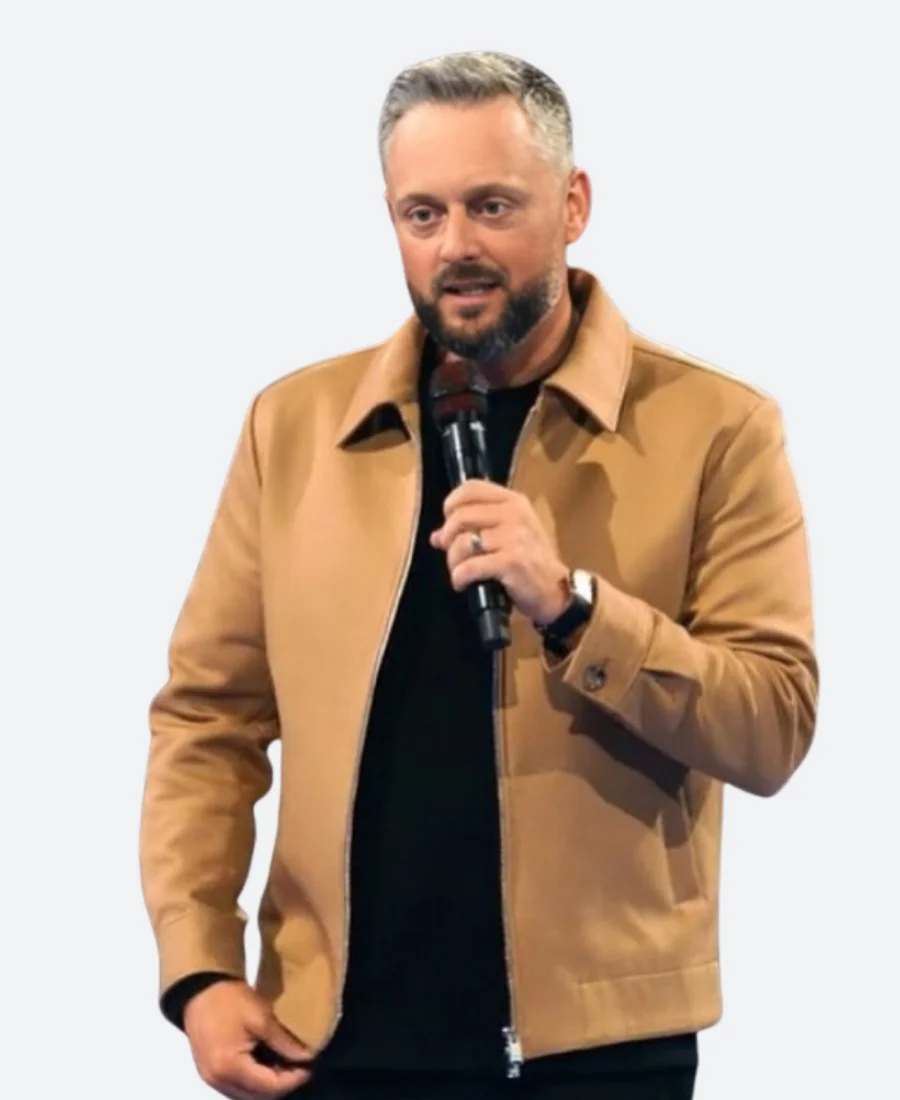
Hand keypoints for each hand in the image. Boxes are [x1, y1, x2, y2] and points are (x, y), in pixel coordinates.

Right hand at [184, 980, 311, 1098]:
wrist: (200, 989)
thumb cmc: (229, 1000)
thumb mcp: (261, 1017)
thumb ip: (284, 1042)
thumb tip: (307, 1056)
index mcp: (230, 1068)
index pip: (270, 1087)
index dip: (294, 1078)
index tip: (311, 1065)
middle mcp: (218, 1081)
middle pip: (257, 1096)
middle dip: (281, 1084)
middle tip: (299, 1065)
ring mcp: (211, 1079)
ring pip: (246, 1095)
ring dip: (267, 1084)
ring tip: (284, 1064)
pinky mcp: (209, 1072)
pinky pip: (236, 1087)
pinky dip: (253, 1080)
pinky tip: (265, 1064)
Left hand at [430, 480, 570, 624]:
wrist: (553, 590)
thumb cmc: (529, 561)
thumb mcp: (507, 536)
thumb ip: (474, 529)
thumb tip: (436, 537)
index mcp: (514, 501)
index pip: (472, 488)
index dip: (451, 503)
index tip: (448, 520)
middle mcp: (515, 514)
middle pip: (461, 516)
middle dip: (448, 537)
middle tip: (451, 552)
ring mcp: (514, 537)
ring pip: (462, 543)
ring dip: (453, 561)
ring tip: (459, 571)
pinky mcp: (511, 562)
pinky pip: (470, 566)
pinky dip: (459, 577)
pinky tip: (462, 583)